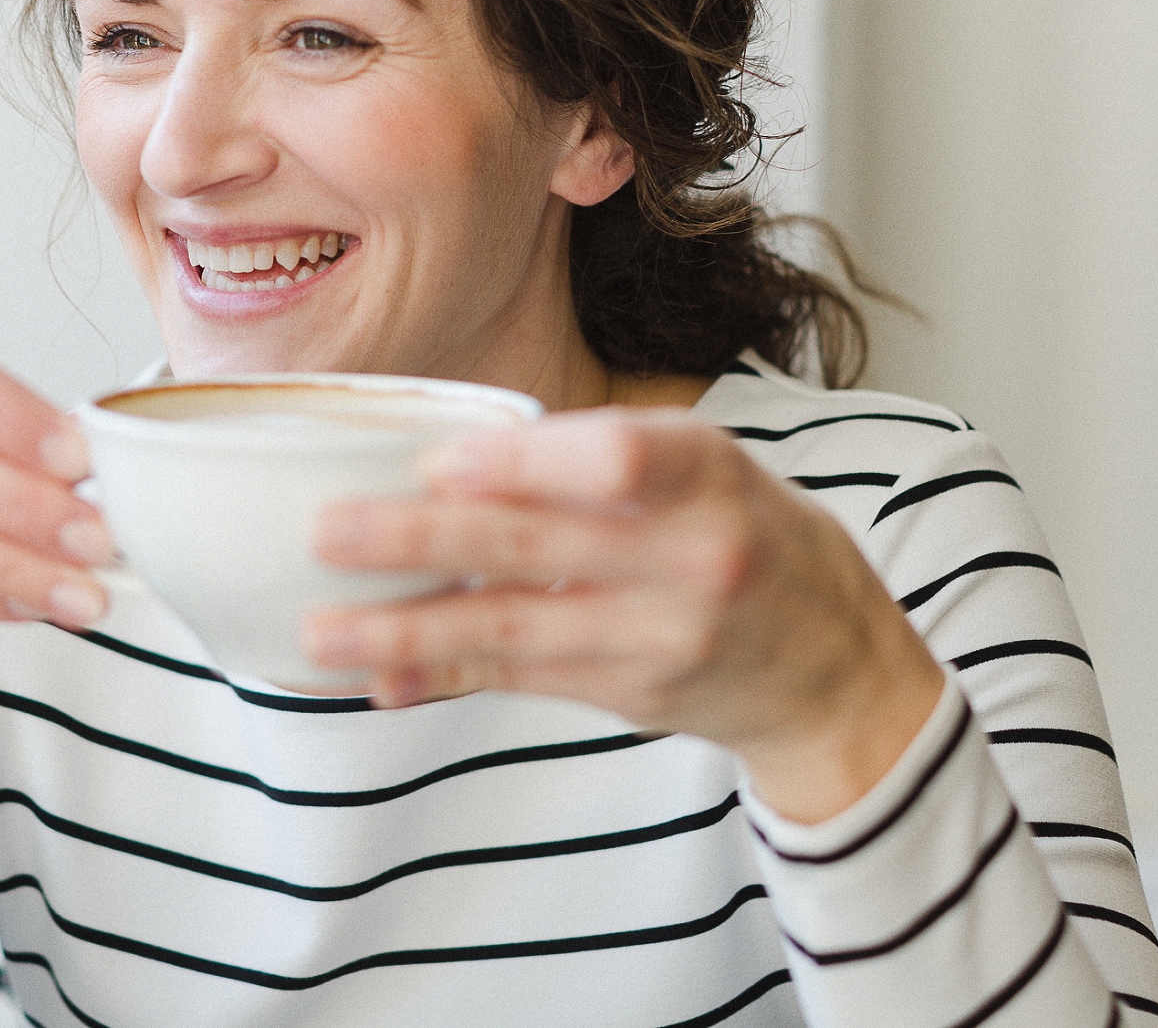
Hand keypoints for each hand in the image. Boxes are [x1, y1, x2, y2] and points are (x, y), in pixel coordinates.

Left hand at [301, 408, 944, 821]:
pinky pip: (520, 681)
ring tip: (322, 628)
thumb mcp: (704, 468)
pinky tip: (377, 677)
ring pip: (513, 629)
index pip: (616, 461)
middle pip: (540, 547)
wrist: (835, 667)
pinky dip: (443, 678)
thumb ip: (593, 460)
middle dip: (420, 542)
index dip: (520, 464)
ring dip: (406, 630)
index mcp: (707, 474)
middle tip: (328, 531)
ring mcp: (661, 638)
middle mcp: (690, 558)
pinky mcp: (632, 696)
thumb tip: (445, 469)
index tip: (437, 464)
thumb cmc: (744, 531)